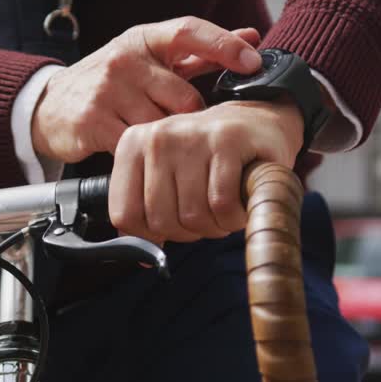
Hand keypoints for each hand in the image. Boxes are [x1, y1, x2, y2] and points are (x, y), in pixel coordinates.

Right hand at [31, 17, 261, 163]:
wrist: (49, 106)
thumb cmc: (113, 82)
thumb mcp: (152, 59)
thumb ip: (200, 51)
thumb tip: (251, 36)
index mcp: (144, 39)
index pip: (189, 31)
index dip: (225, 45)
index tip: (253, 62)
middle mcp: (125, 59)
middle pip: (184, 96)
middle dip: (190, 119)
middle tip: (181, 128)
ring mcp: (107, 89)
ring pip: (162, 125)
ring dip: (165, 139)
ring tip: (154, 138)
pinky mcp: (93, 121)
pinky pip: (136, 145)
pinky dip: (143, 153)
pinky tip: (136, 151)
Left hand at [109, 100, 303, 243]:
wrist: (256, 124)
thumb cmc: (208, 158)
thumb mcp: (165, 176)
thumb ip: (145, 211)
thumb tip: (144, 257)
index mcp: (132, 146)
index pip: (124, 215)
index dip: (152, 234)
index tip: (173, 224)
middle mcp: (158, 138)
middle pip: (160, 221)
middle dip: (188, 232)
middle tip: (206, 216)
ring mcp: (192, 137)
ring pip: (192, 216)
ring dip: (215, 226)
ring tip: (224, 208)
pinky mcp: (228, 141)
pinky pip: (222, 205)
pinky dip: (234, 217)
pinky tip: (240, 204)